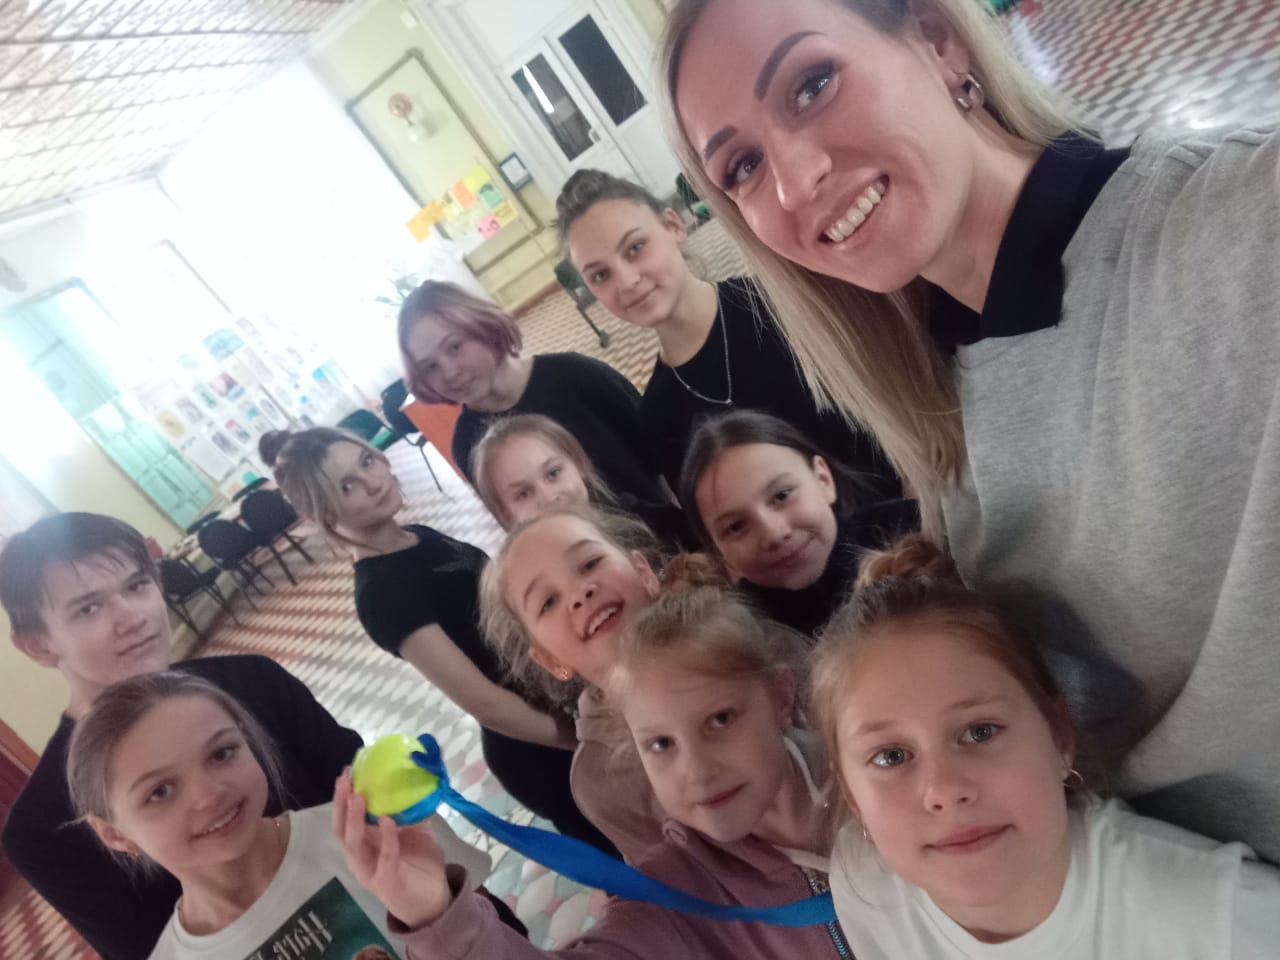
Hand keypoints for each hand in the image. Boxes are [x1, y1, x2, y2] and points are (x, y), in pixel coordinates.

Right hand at [333, 770, 452, 928]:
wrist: (433, 900)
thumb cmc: (418, 864)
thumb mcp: (415, 831)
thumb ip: (410, 811)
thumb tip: (416, 778)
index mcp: (363, 844)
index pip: (344, 819)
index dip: (341, 797)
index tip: (346, 773)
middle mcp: (360, 858)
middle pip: (341, 830)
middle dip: (340, 805)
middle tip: (344, 780)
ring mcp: (370, 872)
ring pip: (355, 846)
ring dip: (355, 821)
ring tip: (358, 797)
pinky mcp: (387, 883)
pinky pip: (385, 859)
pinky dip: (386, 840)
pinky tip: (388, 822)